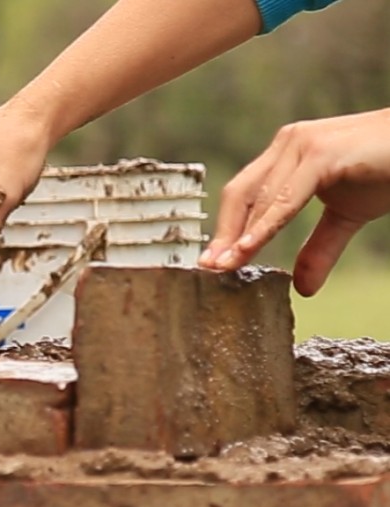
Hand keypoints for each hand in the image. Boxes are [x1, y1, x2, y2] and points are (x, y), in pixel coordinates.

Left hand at [199, 108, 389, 295]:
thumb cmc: (388, 171)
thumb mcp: (346, 216)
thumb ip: (320, 247)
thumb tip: (302, 288)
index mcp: (286, 155)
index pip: (243, 194)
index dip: (225, 229)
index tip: (210, 263)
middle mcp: (288, 144)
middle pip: (240, 195)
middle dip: (223, 235)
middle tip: (208, 270)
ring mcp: (302, 145)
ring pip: (259, 198)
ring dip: (238, 236)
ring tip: (223, 267)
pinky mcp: (321, 154)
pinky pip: (285, 197)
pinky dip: (264, 225)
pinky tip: (247, 248)